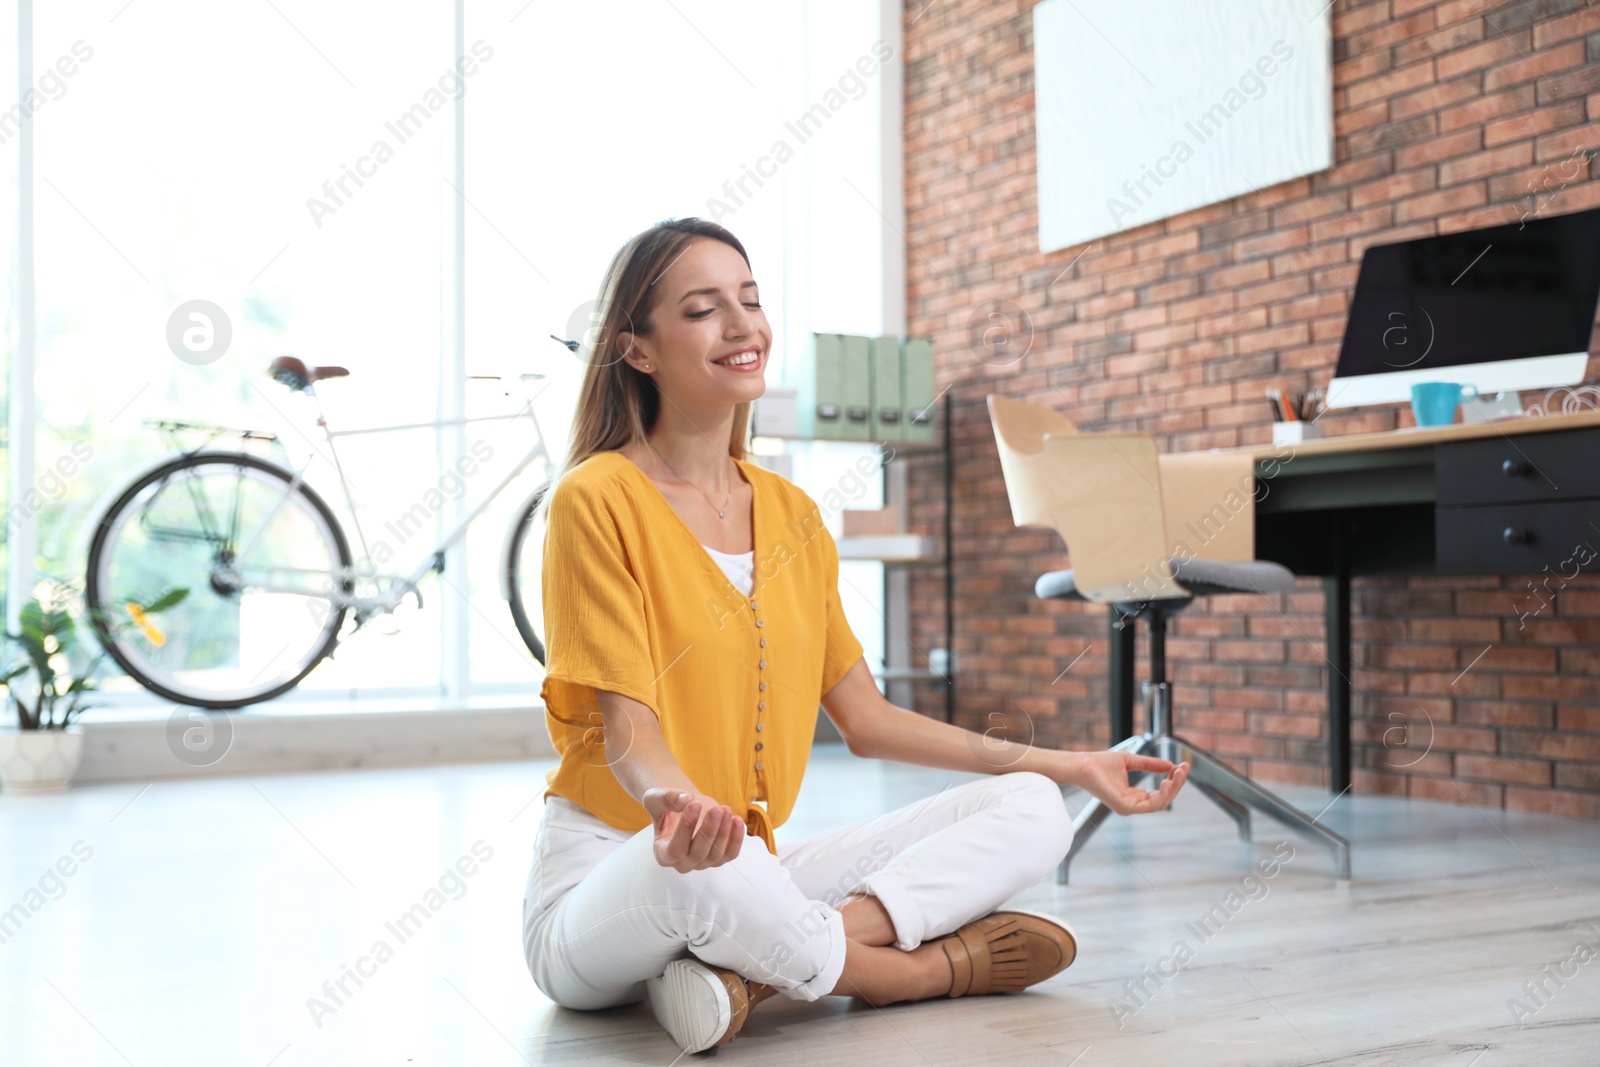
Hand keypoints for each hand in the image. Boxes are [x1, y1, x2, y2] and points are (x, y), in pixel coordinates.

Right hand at [641, 788, 745, 871]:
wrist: (684, 806)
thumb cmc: (666, 805)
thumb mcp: (655, 798)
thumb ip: (666, 799)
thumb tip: (685, 799)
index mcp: (663, 853)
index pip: (675, 849)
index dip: (685, 829)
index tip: (694, 805)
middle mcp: (682, 863)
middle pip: (697, 854)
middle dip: (708, 831)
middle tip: (715, 810)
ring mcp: (702, 863)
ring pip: (715, 855)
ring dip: (723, 832)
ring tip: (726, 810)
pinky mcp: (718, 858)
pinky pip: (730, 854)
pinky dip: (736, 839)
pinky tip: (737, 820)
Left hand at [1070, 751, 1189, 815]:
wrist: (1082, 764)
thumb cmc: (1100, 763)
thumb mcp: (1131, 761)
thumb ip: (1149, 764)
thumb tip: (1169, 764)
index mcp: (1134, 796)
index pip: (1160, 794)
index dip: (1173, 781)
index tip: (1182, 766)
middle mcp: (1132, 804)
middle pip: (1163, 800)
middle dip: (1177, 785)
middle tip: (1184, 769)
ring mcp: (1128, 808)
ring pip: (1160, 803)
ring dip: (1172, 788)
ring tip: (1178, 773)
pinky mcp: (1124, 807)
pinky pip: (1149, 804)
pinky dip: (1162, 793)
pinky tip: (1167, 781)